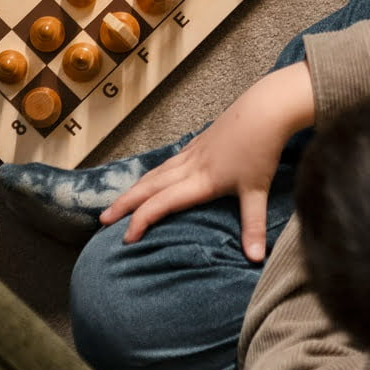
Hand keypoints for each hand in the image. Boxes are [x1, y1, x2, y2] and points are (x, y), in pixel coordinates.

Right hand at [101, 62, 314, 260]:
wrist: (265, 109)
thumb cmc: (261, 149)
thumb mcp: (257, 190)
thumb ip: (253, 226)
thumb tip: (257, 260)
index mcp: (200, 180)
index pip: (162, 204)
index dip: (141, 221)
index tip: (126, 239)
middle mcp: (190, 166)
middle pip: (149, 186)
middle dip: (125, 204)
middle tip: (104, 220)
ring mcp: (193, 152)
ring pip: (156, 172)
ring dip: (136, 188)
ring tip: (120, 201)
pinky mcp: (199, 142)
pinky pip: (168, 162)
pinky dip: (153, 173)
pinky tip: (154, 177)